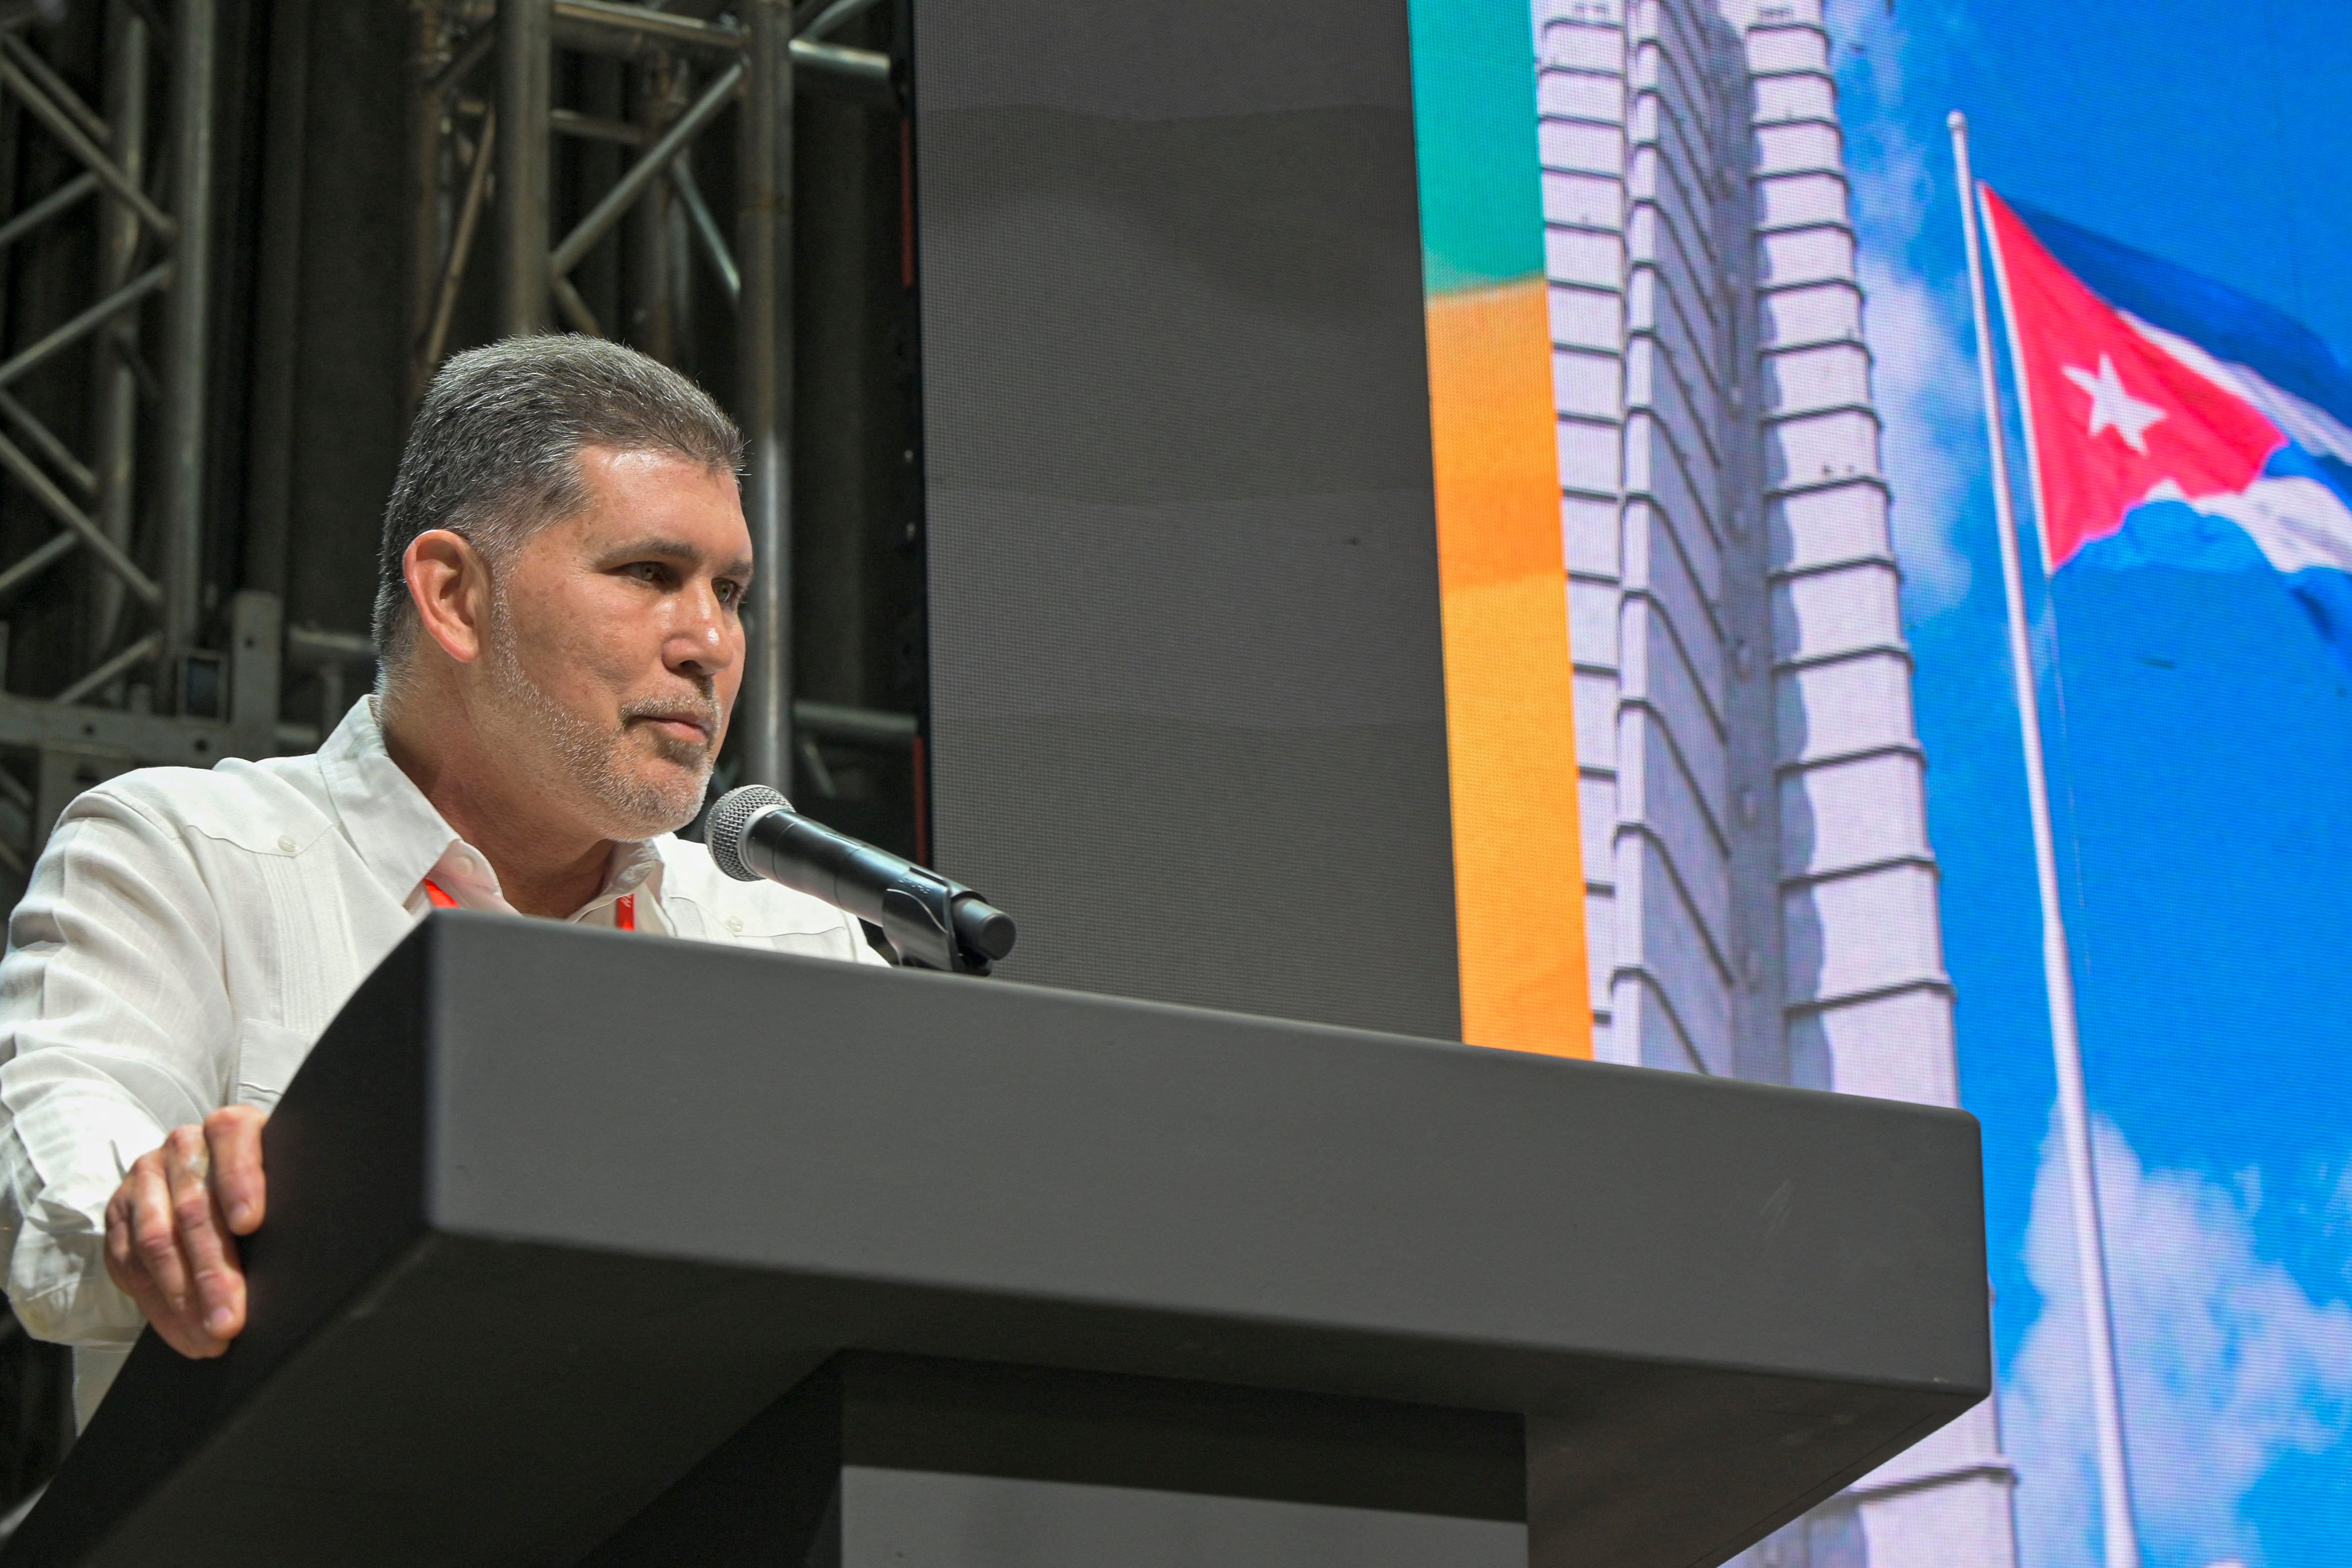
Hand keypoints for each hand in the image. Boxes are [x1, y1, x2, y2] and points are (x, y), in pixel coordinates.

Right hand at [103, 1106, 267, 1357]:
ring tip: (211, 1338)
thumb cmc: (264, 1187)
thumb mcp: (280, 1178)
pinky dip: (160, 1306)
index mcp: (231, 1127)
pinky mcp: (120, 1212)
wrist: (209, 1176)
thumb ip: (288, 1196)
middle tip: (232, 1320)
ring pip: (157, 1241)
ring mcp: (147, 1178)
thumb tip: (310, 1250)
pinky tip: (185, 1332)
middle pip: (194, 1207)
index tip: (251, 1223)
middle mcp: (184, 1146)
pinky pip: (131, 1264)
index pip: (233, 1138)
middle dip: (214, 1272)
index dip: (241, 1179)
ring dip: (184, 1299)